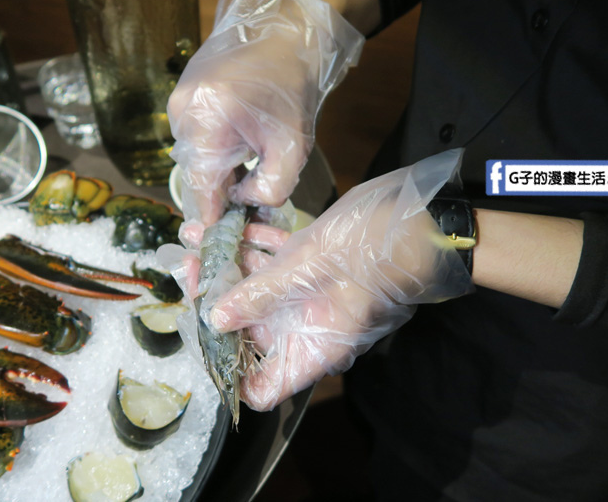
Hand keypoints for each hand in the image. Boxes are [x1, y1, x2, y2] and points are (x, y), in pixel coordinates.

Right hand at [167, 0, 363, 231]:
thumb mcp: (292, 147)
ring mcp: (178, 101)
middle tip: (250, 203)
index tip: (222, 239)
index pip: (200, 187)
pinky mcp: (182, 95)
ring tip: (253, 163)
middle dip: (223, 191)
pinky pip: (196, 137)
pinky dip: (218, 148)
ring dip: (222, 169)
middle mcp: (182, 111)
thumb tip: (243, 203)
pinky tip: (243, 143)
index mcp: (205, 121)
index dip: (212, 217)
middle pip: (197, 173)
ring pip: (197, 156)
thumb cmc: (291, 87)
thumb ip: (271, 189)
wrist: (284, 34)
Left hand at [209, 149, 474, 409]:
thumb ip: (262, 294)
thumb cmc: (378, 253)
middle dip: (213, 303)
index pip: (264, 387)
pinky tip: (217, 225)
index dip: (232, 377)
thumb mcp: (312, 271)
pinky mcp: (307, 263)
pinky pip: (268, 259)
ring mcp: (305, 293)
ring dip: (222, 264)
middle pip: (247, 330)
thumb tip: (215, 318)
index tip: (202, 346)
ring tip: (190, 238)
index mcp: (312, 346)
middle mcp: (304, 325)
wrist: (421, 218)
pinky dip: (245, 243)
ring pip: (253, 288)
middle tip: (186, 272)